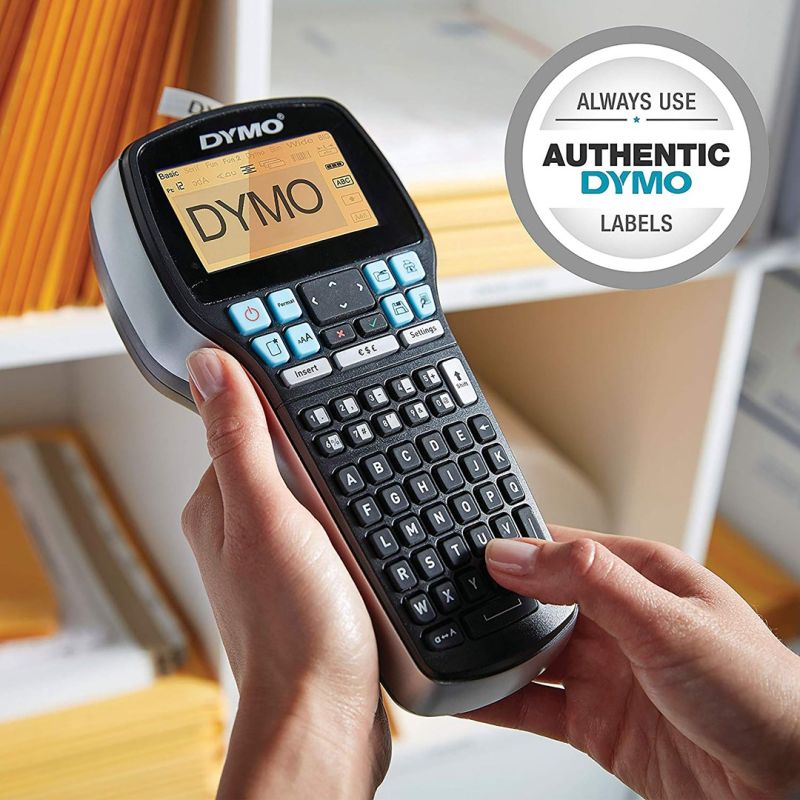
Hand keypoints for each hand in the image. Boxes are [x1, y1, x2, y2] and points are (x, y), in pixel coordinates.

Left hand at [182, 348, 388, 799]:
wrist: (326, 712)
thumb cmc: (296, 629)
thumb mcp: (268, 516)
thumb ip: (238, 439)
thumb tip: (210, 365)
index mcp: (217, 506)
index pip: (246, 425)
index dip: (285, 406)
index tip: (324, 395)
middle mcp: (239, 530)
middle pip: (283, 458)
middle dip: (319, 449)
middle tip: (357, 452)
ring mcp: (275, 557)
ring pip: (310, 494)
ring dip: (339, 486)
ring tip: (367, 491)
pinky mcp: (307, 580)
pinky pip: (328, 529)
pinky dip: (349, 520)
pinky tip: (370, 528)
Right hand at [466, 529, 799, 799]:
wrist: (786, 787)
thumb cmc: (757, 691)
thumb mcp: (666, 620)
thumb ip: (587, 582)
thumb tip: (515, 554)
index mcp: (637, 576)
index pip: (559, 548)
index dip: (512, 547)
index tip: (465, 549)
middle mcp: (616, 620)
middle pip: (536, 601)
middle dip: (492, 599)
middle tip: (440, 594)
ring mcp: (603, 672)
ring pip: (527, 653)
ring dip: (487, 650)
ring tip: (443, 639)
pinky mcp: (594, 722)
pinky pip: (530, 706)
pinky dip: (494, 700)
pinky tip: (465, 691)